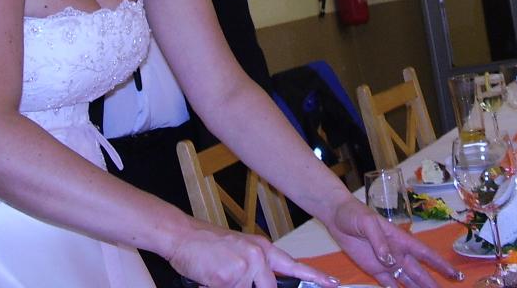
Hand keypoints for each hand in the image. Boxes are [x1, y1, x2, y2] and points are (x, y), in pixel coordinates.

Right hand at [169, 220, 338, 287]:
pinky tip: (210, 279)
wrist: (183, 234)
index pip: (294, 266)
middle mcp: (258, 256)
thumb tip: (267, 283)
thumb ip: (256, 268)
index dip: (315, 277)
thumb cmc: (208, 245)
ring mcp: (244, 267)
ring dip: (231, 286)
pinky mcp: (228, 278)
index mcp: (263, 248)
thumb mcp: (239, 251)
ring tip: (217, 276)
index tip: (334, 284)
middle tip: (232, 278)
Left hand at [324, 197, 460, 287]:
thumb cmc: (356, 214)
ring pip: (408, 281)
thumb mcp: (368, 223)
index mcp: (401, 240)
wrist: (337, 216)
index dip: (440, 264)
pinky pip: (389, 284)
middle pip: (419, 272)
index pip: (425, 254)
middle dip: (432, 283)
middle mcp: (398, 253)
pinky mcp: (374, 270)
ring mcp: (387, 263)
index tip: (455, 274)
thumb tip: (390, 261)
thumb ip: (379, 241)